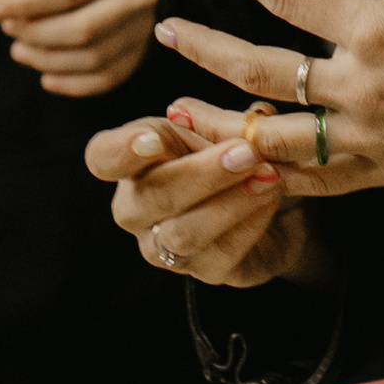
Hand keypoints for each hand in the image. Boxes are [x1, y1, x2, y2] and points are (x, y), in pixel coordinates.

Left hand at [0, 0, 161, 98]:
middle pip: (83, 28)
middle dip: (35, 33)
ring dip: (46, 60)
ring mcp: (143, 29)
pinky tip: (45, 76)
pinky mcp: (138, 55)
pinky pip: (104, 80)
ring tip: (18, 49)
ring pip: (92, 58)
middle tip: (7, 27)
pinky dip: (69, 84)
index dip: (27, 4)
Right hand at [83, 110, 322, 293]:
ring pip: (184, 233)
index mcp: (131, 161)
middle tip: (246, 152)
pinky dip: (250, 222)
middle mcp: (136, 209)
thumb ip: (206, 121)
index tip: (153, 139)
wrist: (279, 196)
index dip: (122, 150)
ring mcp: (165, 247)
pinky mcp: (205, 272)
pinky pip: (222, 253)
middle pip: (152, 197)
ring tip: (269, 175)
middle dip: (202, 174)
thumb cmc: (235, 149)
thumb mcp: (222, 125)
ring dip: (231, 202)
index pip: (103, 157)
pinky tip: (272, 198)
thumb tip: (184, 111)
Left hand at [148, 0, 383, 198]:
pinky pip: (309, 182)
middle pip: (259, 70)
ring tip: (175, 109)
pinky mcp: (379, 173)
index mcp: (377, 32)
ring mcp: (364, 138)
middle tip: (166, 30)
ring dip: (216, 121)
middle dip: (205, 47)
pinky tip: (236, 165)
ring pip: (270, 136)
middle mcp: (359, 88)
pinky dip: (267, 175)